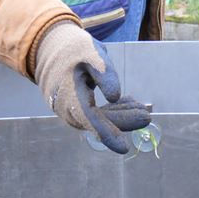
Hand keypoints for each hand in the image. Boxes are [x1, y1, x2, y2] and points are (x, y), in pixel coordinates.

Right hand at [31, 22, 153, 153]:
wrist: (51, 50)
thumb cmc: (73, 49)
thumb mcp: (90, 52)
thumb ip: (103, 73)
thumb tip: (115, 96)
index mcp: (69, 95)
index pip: (90, 118)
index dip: (107, 133)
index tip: (124, 148)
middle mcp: (68, 110)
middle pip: (100, 121)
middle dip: (124, 120)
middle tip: (147, 116)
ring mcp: (72, 112)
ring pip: (100, 119)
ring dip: (122, 114)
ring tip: (142, 107)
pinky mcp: (78, 110)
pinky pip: (97, 115)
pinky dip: (114, 110)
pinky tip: (130, 102)